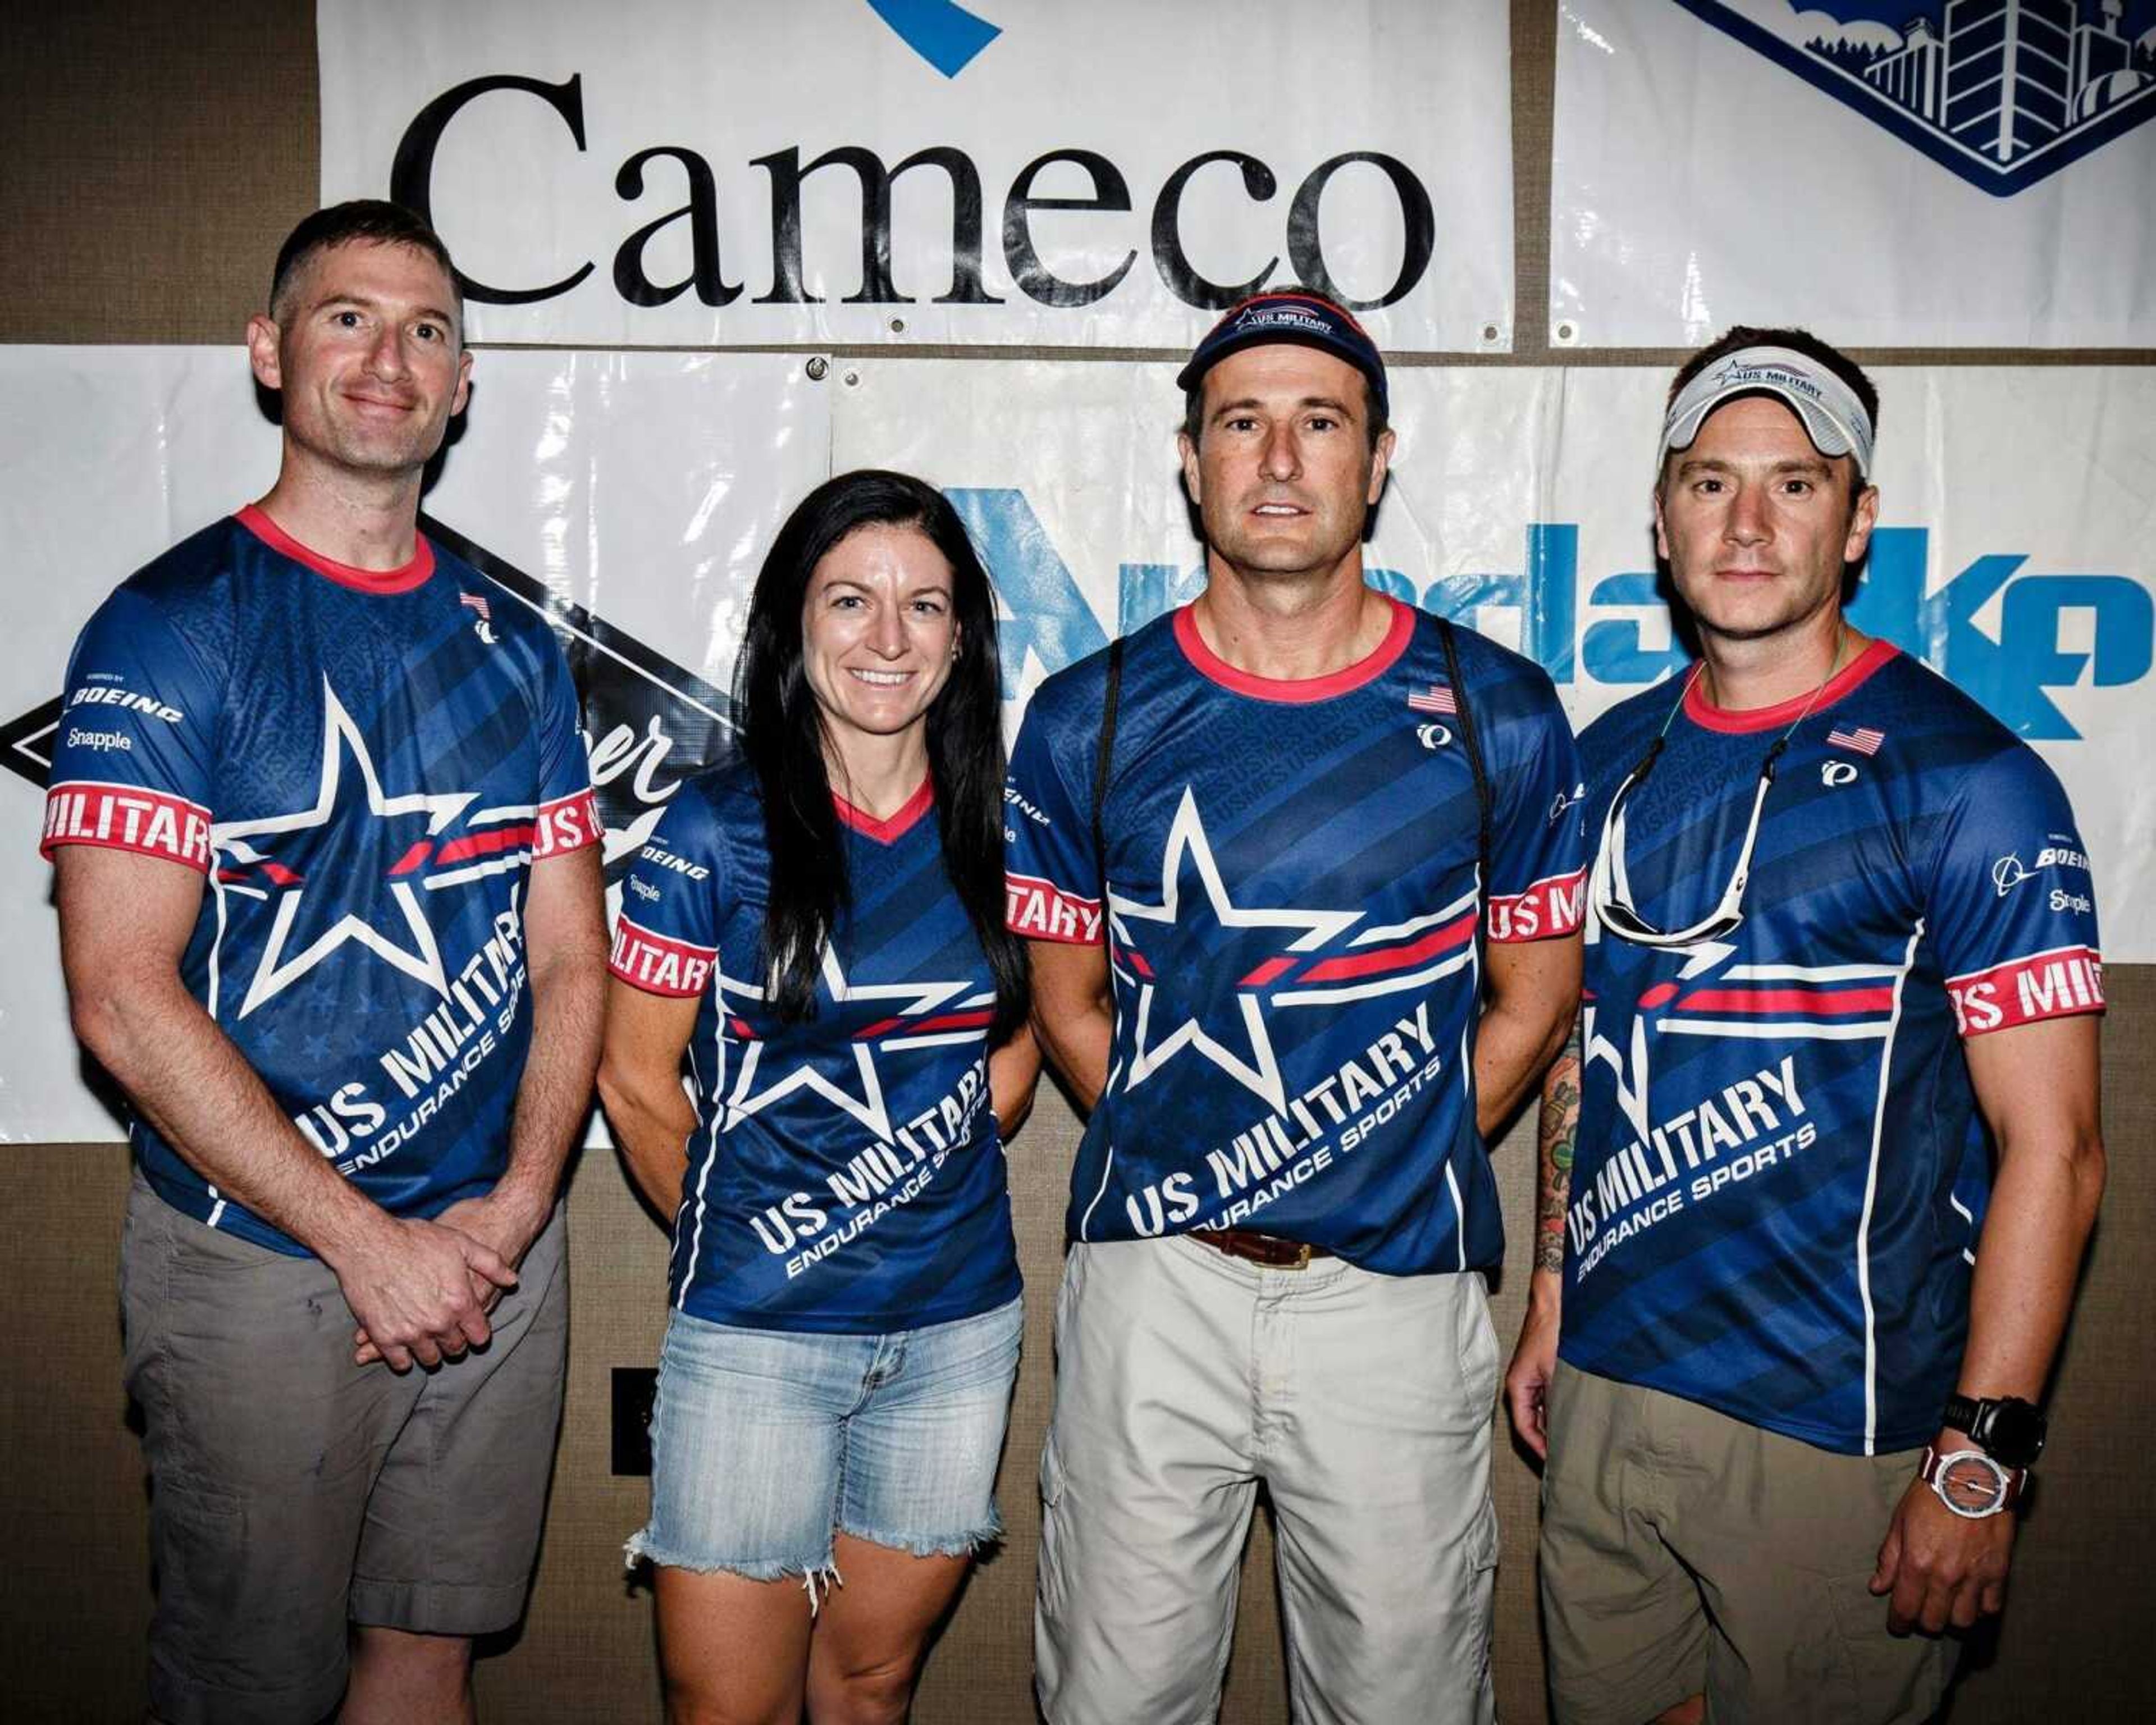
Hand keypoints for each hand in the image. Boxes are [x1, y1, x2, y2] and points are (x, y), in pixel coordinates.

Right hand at [351, 1191, 547, 1365]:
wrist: (369, 1242)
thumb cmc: (416, 1239)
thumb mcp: (461, 1243)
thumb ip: (491, 1264)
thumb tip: (512, 1280)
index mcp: (460, 1302)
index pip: (479, 1335)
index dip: (477, 1332)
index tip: (470, 1328)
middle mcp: (438, 1322)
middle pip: (455, 1349)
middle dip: (454, 1341)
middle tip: (448, 1332)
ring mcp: (410, 1332)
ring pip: (429, 1358)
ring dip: (430, 1351)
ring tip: (428, 1338)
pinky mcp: (384, 1337)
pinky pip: (400, 1362)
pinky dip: (404, 1357)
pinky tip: (405, 1345)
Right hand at [1504, 1293, 1561, 1459]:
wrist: (1558, 1303)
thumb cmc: (1553, 1333)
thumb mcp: (1556, 1375)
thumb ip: (1557, 1404)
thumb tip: (1565, 1432)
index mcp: (1517, 1387)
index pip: (1525, 1428)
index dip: (1539, 1448)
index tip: (1555, 1462)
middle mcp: (1523, 1385)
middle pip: (1533, 1422)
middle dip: (1549, 1440)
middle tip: (1569, 1457)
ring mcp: (1535, 1378)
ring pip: (1544, 1411)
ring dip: (1557, 1424)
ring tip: (1576, 1441)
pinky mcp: (1547, 1372)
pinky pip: (1552, 1399)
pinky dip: (1563, 1410)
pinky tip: (1579, 1417)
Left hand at [1869, 1473, 2014, 1632]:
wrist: (1971, 1477)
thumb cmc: (1930, 1495)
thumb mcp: (1900, 1523)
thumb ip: (1890, 1559)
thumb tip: (1877, 1588)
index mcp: (1917, 1564)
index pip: (1906, 1609)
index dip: (1899, 1623)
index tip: (1897, 1626)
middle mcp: (1946, 1577)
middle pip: (1934, 1621)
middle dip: (1923, 1622)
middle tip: (1921, 1613)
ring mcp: (1975, 1577)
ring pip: (1963, 1621)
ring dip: (1952, 1619)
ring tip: (1946, 1608)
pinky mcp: (1998, 1573)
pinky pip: (1990, 1608)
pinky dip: (1979, 1610)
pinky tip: (1971, 1600)